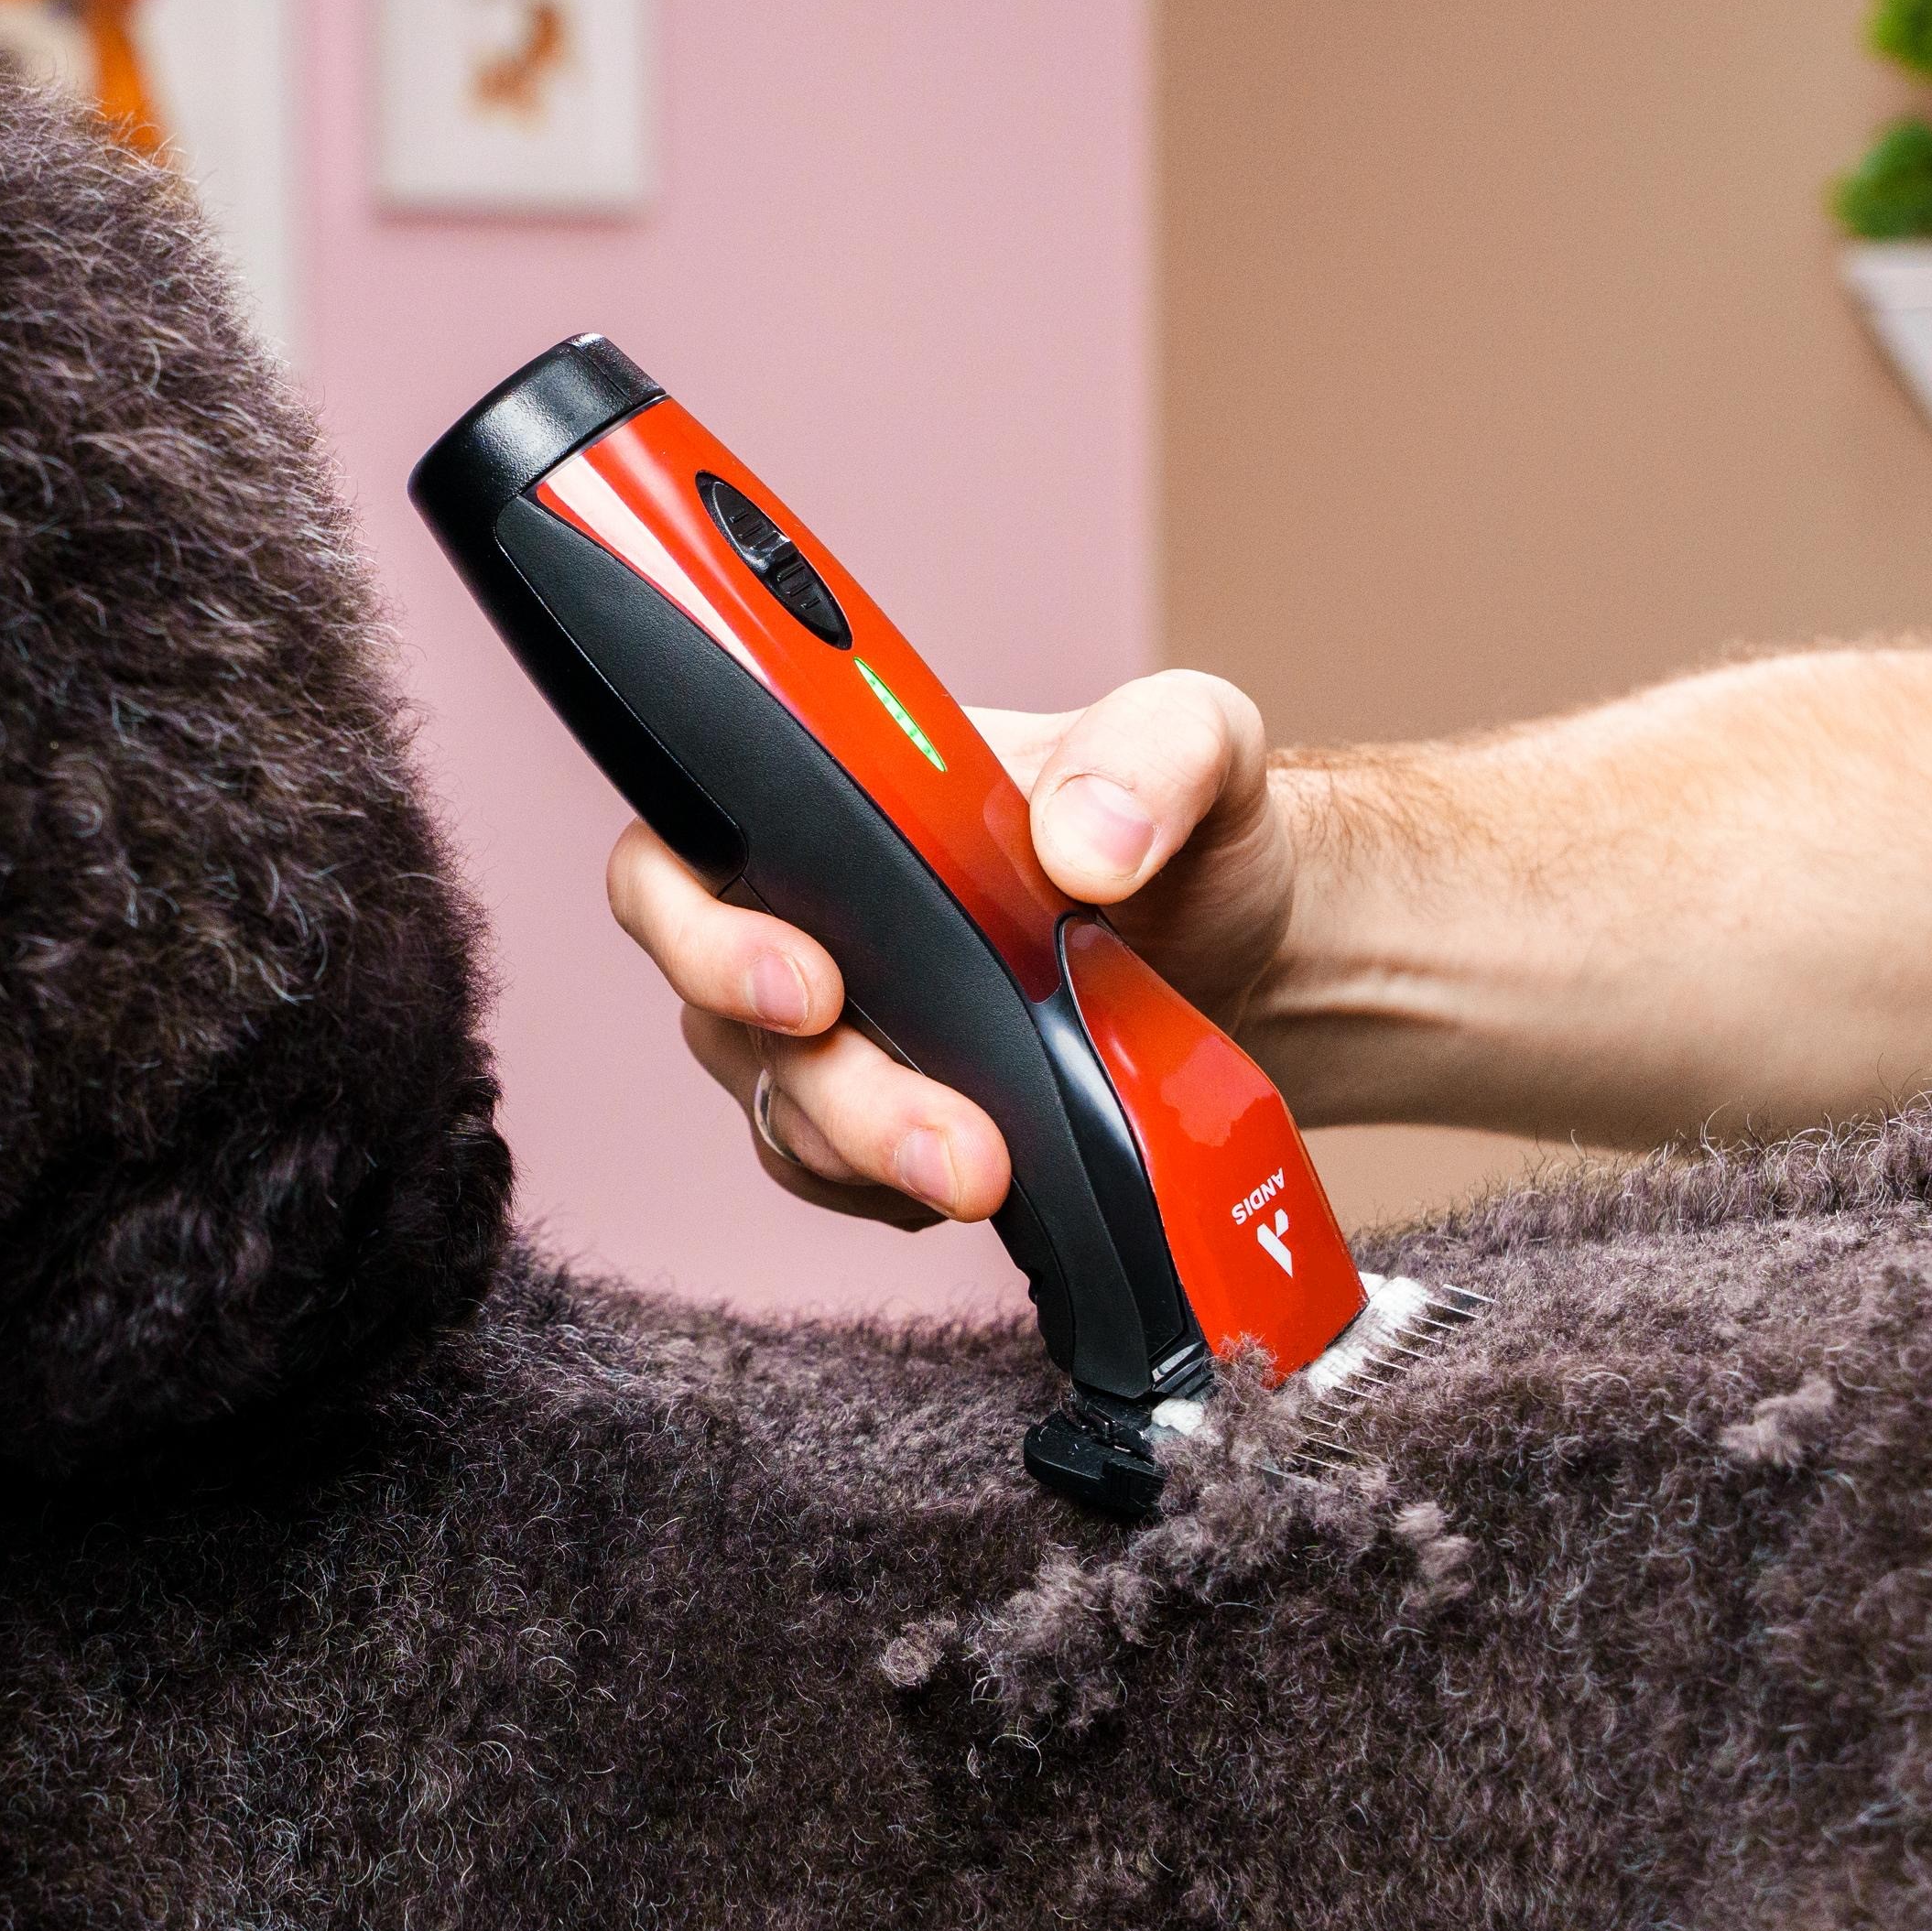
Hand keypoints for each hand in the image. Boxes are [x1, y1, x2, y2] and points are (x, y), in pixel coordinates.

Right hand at [604, 668, 1292, 1224]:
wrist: (1249, 961)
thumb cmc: (1193, 835)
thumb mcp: (1202, 740)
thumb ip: (1155, 751)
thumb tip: (1083, 840)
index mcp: (839, 796)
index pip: (682, 846)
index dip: (700, 928)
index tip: (809, 984)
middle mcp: (808, 909)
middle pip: (722, 1012)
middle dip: (831, 1089)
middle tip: (947, 1136)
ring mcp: (838, 1023)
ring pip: (783, 1107)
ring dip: (875, 1153)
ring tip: (991, 1169)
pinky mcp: (879, 1114)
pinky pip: (834, 1174)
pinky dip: (898, 1190)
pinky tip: (993, 1177)